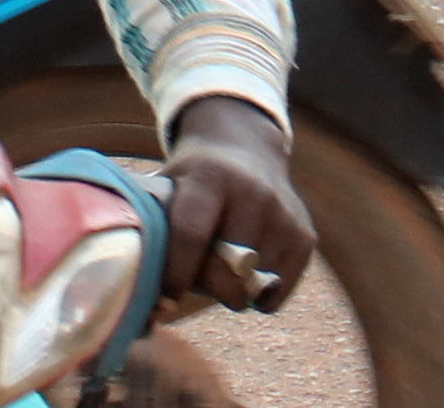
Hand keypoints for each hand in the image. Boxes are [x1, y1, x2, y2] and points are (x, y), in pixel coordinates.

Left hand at [161, 98, 316, 316]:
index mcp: (209, 177)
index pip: (190, 235)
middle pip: (225, 269)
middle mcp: (253, 192)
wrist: (245, 147)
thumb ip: (150, 227)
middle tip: (195, 280)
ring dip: (232, 289)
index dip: (175, 274)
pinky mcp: (305, 235)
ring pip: (251, 284)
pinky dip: (259, 294)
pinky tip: (248, 270)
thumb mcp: (167, 184)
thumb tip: (137, 296)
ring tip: (221, 265)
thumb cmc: (192, 182)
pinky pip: (277, 290)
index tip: (165, 295)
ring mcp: (284, 214)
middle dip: (206, 286)